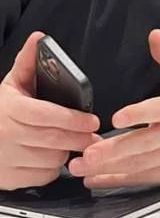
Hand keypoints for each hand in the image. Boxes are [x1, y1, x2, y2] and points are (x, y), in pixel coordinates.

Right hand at [0, 32, 100, 190]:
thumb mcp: (11, 85)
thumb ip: (27, 63)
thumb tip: (39, 38)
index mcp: (8, 108)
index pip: (45, 115)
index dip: (72, 119)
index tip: (92, 121)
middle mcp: (4, 135)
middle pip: (53, 140)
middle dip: (79, 138)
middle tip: (94, 136)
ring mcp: (5, 159)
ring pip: (51, 159)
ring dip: (66, 153)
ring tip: (73, 144)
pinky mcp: (8, 179)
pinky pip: (43, 176)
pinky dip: (52, 169)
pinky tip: (52, 157)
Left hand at [68, 30, 159, 188]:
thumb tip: (154, 35)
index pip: (157, 110)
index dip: (138, 114)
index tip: (117, 117)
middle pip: (142, 143)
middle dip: (113, 149)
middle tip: (87, 152)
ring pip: (136, 163)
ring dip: (107, 167)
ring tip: (81, 167)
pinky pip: (139, 178)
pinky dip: (115, 180)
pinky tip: (94, 179)